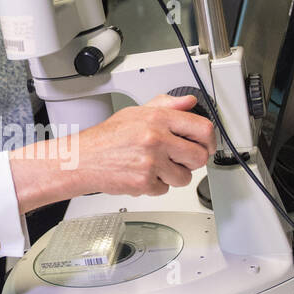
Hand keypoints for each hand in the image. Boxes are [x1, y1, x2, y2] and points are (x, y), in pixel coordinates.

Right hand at [10, 93, 215, 211]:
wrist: (83, 159)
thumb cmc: (107, 138)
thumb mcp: (135, 113)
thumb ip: (166, 106)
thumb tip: (189, 103)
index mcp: (157, 119)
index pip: (201, 128)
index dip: (210, 140)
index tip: (208, 145)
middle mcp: (156, 139)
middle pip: (199, 157)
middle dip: (192, 162)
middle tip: (181, 160)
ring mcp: (151, 162)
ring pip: (184, 177)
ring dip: (174, 176)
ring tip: (156, 167)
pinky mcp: (144, 182)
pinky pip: (164, 189)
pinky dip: (156, 186)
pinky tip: (142, 175)